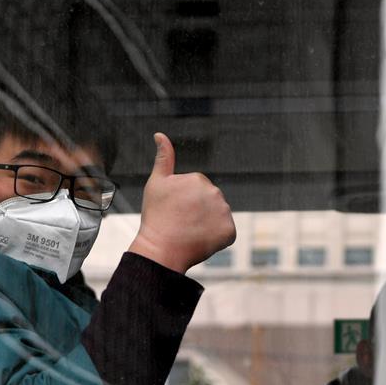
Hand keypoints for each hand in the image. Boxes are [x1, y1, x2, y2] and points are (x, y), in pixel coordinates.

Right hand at [129, 133, 235, 273]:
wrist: (161, 249)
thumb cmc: (156, 217)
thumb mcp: (156, 183)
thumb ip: (163, 158)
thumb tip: (160, 135)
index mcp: (198, 179)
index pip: (196, 190)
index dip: (183, 202)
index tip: (174, 211)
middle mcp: (215, 192)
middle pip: (209, 202)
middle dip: (197, 211)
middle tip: (181, 222)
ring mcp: (224, 212)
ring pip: (217, 216)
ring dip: (207, 223)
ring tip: (189, 232)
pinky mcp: (229, 231)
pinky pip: (225, 233)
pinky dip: (215, 237)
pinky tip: (200, 240)